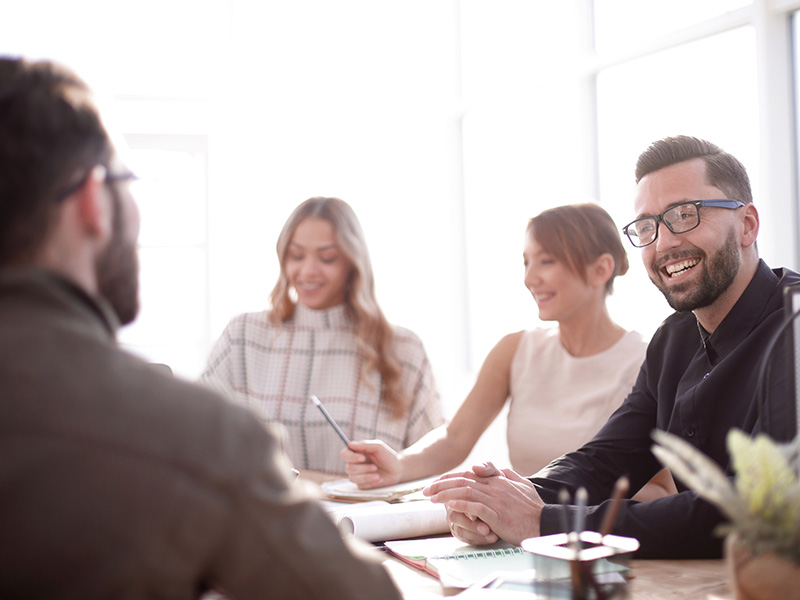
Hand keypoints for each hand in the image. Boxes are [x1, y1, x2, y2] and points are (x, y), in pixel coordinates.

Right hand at [340, 440, 401, 488]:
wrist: (397, 470)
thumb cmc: (388, 456)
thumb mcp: (378, 447)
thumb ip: (365, 445)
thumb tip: (350, 444)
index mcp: (357, 453)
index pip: (344, 454)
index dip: (351, 457)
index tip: (362, 458)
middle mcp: (355, 463)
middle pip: (348, 468)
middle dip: (363, 468)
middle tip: (375, 467)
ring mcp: (357, 475)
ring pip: (352, 478)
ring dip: (366, 476)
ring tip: (378, 475)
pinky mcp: (362, 484)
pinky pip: (360, 485)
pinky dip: (370, 482)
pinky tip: (379, 479)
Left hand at [423, 462, 543, 545]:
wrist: (544, 524)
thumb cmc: (533, 508)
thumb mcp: (521, 484)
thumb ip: (505, 474)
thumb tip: (489, 468)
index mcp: (499, 479)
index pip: (469, 473)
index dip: (450, 476)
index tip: (437, 482)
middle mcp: (495, 486)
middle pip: (463, 480)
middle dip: (441, 484)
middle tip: (426, 491)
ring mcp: (496, 500)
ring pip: (466, 491)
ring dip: (446, 494)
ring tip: (432, 498)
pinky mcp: (497, 515)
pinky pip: (476, 507)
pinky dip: (461, 505)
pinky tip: (450, 506)